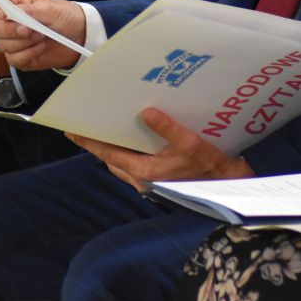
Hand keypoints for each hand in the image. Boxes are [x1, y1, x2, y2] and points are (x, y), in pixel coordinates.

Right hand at [0, 0, 85, 70]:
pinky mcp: (19, 56)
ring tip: (41, 37)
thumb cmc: (65, 16)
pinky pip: (13, 59)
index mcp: (14, 3)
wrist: (80, 36)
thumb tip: (8, 13)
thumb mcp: (50, 8)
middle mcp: (10, 21)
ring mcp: (13, 40)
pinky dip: (28, 54)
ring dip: (24, 43)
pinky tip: (41, 47)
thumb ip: (29, 10)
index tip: (6, 14)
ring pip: (2, 45)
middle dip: (11, 30)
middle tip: (30, 29)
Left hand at [67, 108, 253, 191]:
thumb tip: (146, 113)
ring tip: (112, 130)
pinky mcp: (161, 181)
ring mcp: (151, 182)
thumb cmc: (210, 168)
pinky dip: (131, 153)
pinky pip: (137, 165)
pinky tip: (140, 140)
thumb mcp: (190, 144)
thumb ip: (167, 128)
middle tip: (90, 126)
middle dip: (101, 145)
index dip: (89, 142)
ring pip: (124, 164)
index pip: (109, 153)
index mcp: (144, 171)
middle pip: (113, 159)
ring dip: (116, 149)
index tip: (71, 132)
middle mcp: (143, 180)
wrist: (229, 187)